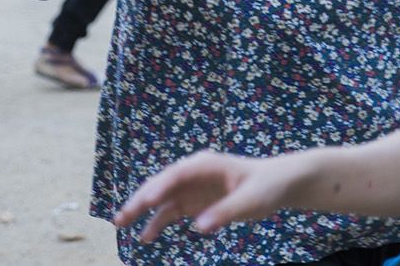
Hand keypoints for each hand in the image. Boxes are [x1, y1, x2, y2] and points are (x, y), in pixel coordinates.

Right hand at [114, 150, 306, 243]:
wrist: (278, 184)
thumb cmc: (267, 186)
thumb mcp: (251, 200)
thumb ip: (225, 212)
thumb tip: (198, 227)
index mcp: (205, 164)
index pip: (177, 174)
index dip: (159, 187)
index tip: (146, 202)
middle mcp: (193, 173)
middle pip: (161, 184)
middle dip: (140, 199)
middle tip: (121, 216)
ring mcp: (192, 187)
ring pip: (161, 198)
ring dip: (142, 210)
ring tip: (122, 224)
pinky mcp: (194, 201)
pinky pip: (170, 211)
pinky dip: (157, 222)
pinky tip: (145, 236)